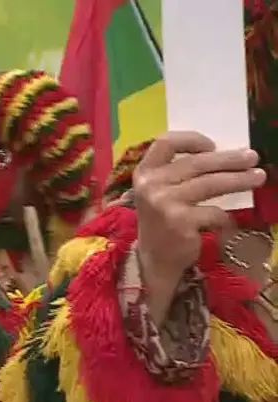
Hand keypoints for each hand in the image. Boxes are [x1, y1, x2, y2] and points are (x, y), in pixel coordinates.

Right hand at [133, 131, 266, 315]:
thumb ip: (178, 173)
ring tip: (258, 177)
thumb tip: (224, 155)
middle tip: (252, 157)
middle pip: (197, 162)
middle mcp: (151, 185)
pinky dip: (225, 218)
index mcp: (144, 173)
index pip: (165, 143)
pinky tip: (228, 221)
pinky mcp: (181, 223)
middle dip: (230, 159)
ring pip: (211, 184)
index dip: (191, 140)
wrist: (154, 260)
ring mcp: (165, 203)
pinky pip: (215, 212)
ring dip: (240, 180)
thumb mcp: (161, 192)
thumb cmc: (162, 221)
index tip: (212, 146)